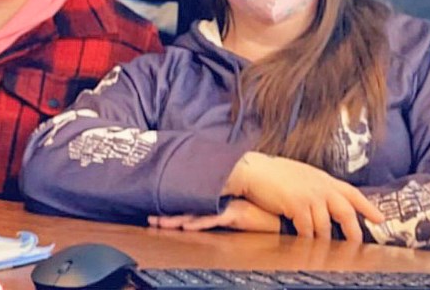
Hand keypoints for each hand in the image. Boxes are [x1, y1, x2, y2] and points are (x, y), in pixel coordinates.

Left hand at [148, 199, 279, 232]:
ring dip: (176, 220)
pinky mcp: (234, 213)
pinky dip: (199, 223)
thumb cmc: (260, 212)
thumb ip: (222, 212)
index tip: (156, 212)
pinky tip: (187, 226)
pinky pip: (213, 219)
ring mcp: (225, 207)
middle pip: (188, 209)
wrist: (280, 211)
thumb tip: (205, 216)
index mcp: (217, 202)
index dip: (173, 209)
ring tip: (159, 223)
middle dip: (168, 214)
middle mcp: (218, 203)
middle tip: (150, 217)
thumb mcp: (237, 213)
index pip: (190, 206)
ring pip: (195, 214)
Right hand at [222, 151, 384, 240]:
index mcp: (324, 179)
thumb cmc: (273, 173)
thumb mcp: (302, 176)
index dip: (367, 207)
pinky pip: (307, 230)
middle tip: (356, 245)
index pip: (352, 193)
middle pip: (346, 213)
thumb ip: (317, 187)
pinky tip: (302, 241)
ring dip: (322, 240)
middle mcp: (321, 186)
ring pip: (325, 227)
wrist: (253, 170)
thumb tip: (326, 202)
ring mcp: (311, 195)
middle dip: (353, 232)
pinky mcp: (298, 205)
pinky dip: (305, 238)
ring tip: (320, 249)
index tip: (380, 219)